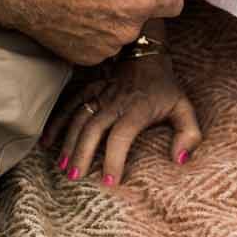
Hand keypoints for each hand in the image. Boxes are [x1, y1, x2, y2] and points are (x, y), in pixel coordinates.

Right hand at [0, 0, 183, 65]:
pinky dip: (96, 35)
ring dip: (115, 21)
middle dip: (135, 4)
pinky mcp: (89, 59)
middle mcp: (127, 29)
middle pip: (147, 17)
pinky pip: (104, 47)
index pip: (175, 4)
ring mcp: (108, 47)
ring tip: (92, 1)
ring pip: (124, 33)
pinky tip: (80, 17)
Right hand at [44, 51, 202, 185]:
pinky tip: (47, 141)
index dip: (114, 158)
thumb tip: (180, 160)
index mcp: (137, 109)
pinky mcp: (90, 90)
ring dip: (69, 142)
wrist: (147, 54)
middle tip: (75, 177)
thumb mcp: (185, 109)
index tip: (110, 181)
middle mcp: (115, 102)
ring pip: (79, 119)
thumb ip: (189, 135)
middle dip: (83, 154)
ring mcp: (100, 95)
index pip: (121, 135)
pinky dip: (57, 122)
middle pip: (94, 129)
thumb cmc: (166, 89)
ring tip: (63, 166)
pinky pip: (69, 105)